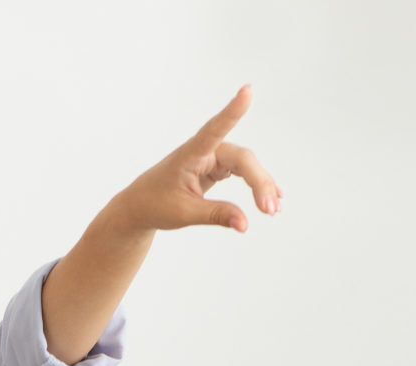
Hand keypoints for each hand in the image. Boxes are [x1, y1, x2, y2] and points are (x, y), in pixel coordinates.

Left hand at [104, 84, 281, 235]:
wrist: (141, 207)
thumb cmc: (155, 204)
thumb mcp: (184, 213)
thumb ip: (216, 215)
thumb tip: (245, 224)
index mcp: (190, 155)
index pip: (214, 129)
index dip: (232, 111)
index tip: (247, 90)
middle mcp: (204, 151)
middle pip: (241, 158)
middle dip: (259, 182)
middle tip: (271, 210)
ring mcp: (212, 158)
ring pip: (246, 166)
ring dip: (261, 185)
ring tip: (274, 210)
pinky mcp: (217, 168)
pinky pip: (243, 172)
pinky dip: (257, 185)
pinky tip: (272, 198)